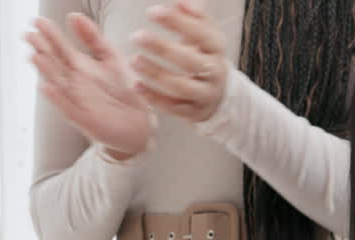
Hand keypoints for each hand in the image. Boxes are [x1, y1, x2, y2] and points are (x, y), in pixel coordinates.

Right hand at [27, 14, 153, 157]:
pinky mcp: (84, 118)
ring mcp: (77, 100)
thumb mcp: (111, 58)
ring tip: (35, 56)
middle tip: (29, 35)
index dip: (49, 34)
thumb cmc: (124, 90)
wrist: (140, 123)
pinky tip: (46, 87)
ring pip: (58, 83)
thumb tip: (74, 15)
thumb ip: (93, 38)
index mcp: (79, 66)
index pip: (60, 47)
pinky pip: (68, 108)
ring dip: (46, 71)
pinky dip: (57, 99)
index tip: (37, 21)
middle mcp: (74, 82)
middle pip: (54, 63)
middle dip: (42, 49)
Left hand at [131, 2, 230, 122]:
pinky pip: (175, 108)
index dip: (179, 23)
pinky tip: (137, 86)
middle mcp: (215, 72)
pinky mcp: (195, 113)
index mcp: (217, 49)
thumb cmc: (204, 57)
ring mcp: (206, 94)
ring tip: (135, 60)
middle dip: (163, 48)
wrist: (219, 94)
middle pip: (191, 61)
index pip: (202, 34)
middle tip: (137, 36)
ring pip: (182, 87)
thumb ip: (195, 18)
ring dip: (157, 74)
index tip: (153, 12)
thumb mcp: (205, 36)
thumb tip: (181, 3)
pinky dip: (155, 98)